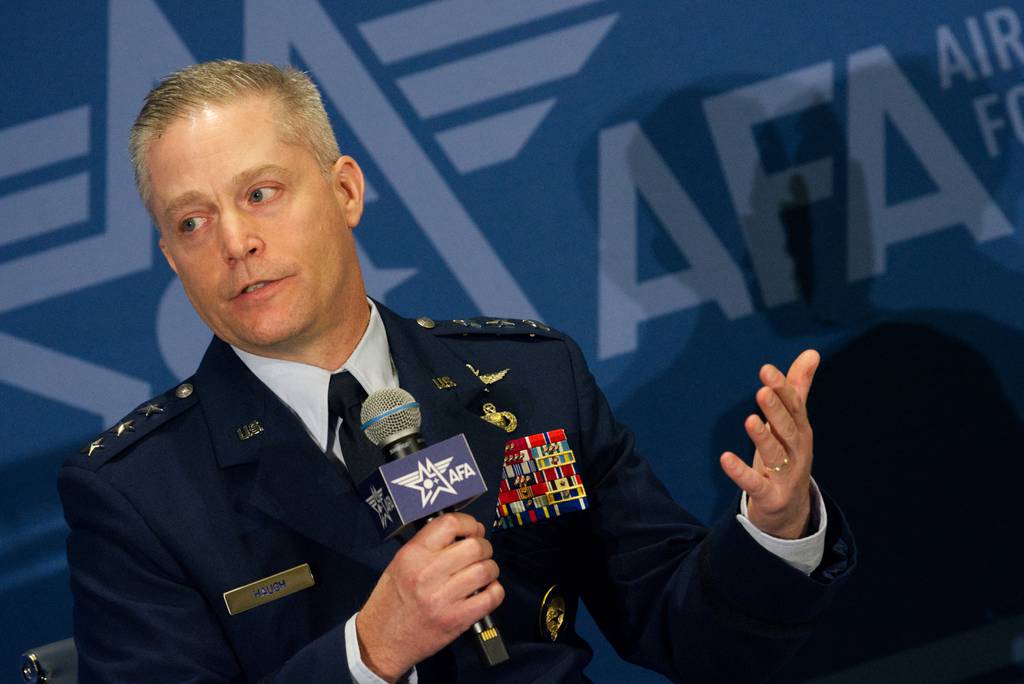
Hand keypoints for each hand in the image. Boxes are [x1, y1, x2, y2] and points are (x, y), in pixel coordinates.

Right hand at [356, 513, 503, 681]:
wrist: (381, 640)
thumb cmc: (390, 602)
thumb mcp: (399, 564)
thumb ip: (428, 546)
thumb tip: (462, 533)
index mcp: (412, 555)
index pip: (451, 523)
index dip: (469, 523)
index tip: (473, 529)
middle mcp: (428, 574)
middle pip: (475, 546)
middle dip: (484, 547)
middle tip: (480, 553)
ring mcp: (443, 598)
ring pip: (486, 570)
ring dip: (490, 569)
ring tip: (482, 574)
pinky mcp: (456, 620)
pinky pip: (491, 597)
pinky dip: (495, 591)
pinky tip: (486, 591)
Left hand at [719, 349, 819, 539]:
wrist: (791, 511)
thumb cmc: (788, 457)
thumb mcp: (793, 424)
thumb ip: (798, 389)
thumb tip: (812, 352)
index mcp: (801, 432)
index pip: (795, 408)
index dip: (782, 389)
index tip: (766, 370)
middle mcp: (797, 453)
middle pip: (787, 430)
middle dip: (776, 410)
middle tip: (762, 390)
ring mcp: (785, 477)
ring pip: (775, 455)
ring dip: (763, 438)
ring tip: (750, 420)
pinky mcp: (770, 497)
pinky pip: (754, 484)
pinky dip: (740, 472)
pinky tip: (724, 458)